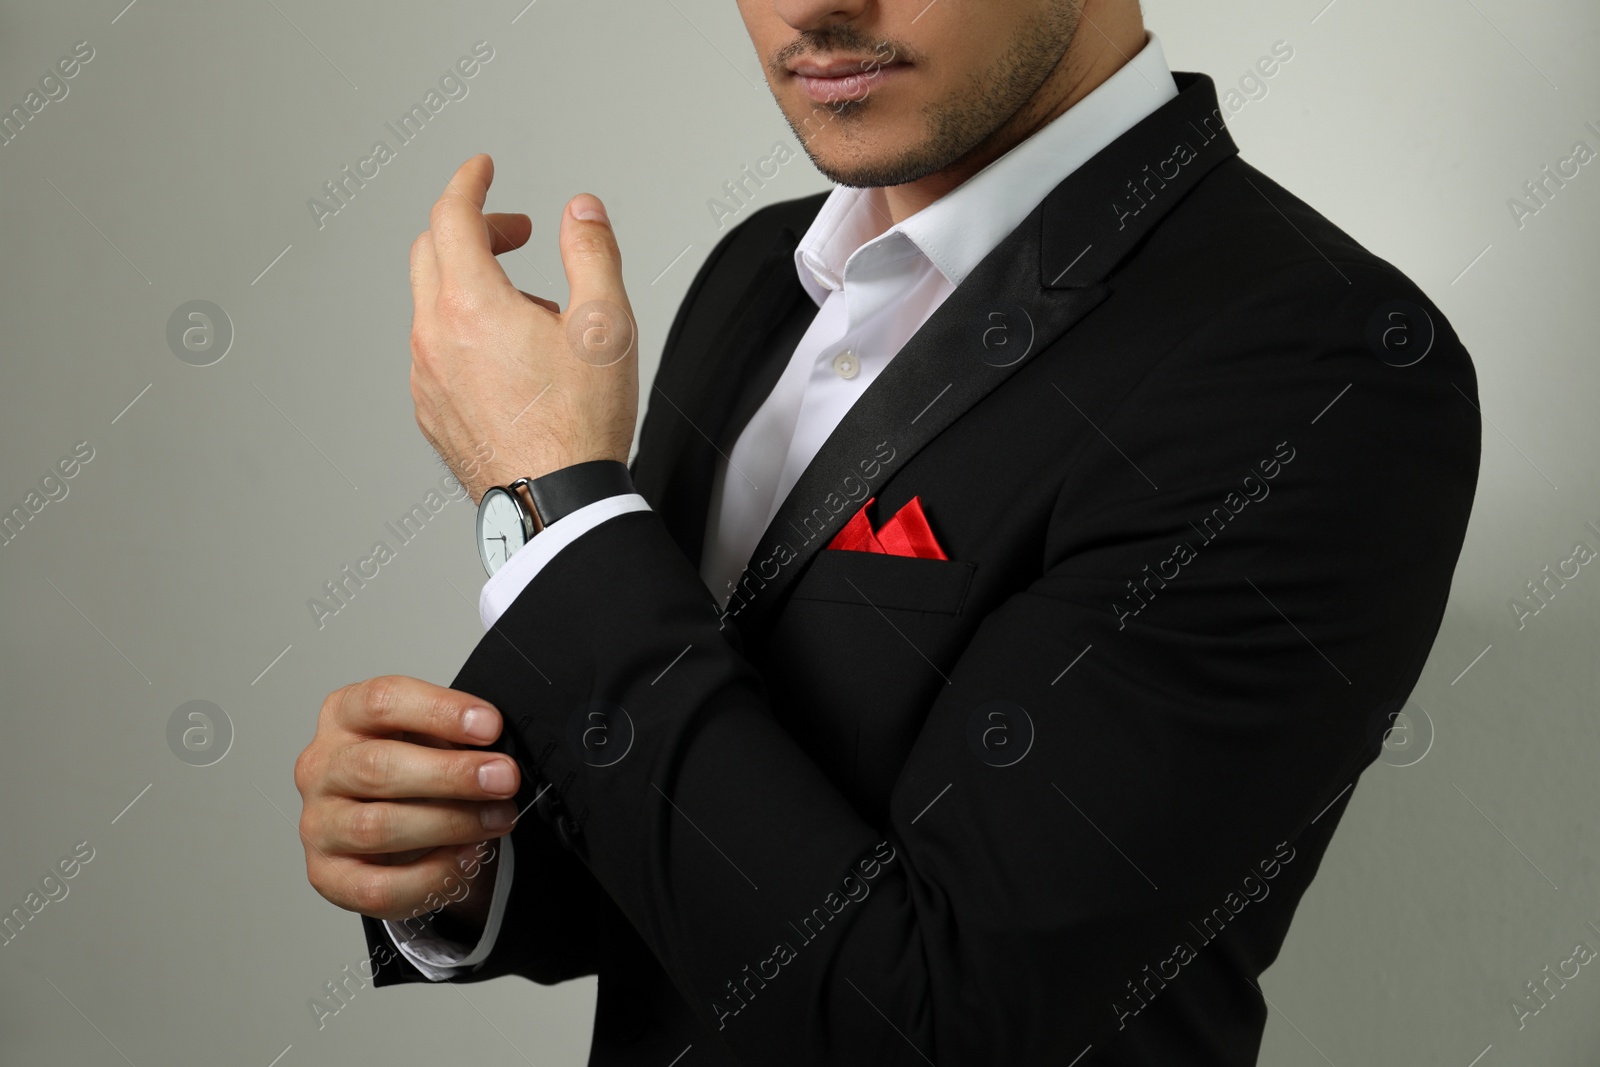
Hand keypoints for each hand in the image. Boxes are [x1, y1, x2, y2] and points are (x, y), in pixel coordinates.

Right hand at [294, 676, 521, 923]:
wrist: (393, 826)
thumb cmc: (412, 770)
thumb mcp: (432, 735)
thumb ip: (457, 736)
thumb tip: (499, 754)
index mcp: (345, 715)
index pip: (382, 701)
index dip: (439, 712)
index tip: (490, 726)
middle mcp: (322, 767)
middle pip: (377, 766)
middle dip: (451, 774)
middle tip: (503, 777)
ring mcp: (319, 823)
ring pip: (376, 827)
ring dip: (449, 824)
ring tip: (497, 818)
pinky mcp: (328, 875)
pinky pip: (377, 887)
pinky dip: (431, 875)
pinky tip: (466, 857)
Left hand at [409, 153, 639, 501]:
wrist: (556, 504)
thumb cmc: (579, 425)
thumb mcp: (606, 325)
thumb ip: (591, 253)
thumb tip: (580, 211)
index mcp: (471, 305)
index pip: (451, 215)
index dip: (469, 182)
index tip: (483, 171)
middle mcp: (434, 336)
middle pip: (430, 252)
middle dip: (471, 230)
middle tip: (515, 237)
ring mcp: (425, 377)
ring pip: (432, 304)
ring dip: (472, 287)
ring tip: (532, 316)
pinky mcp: (430, 411)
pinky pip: (434, 350)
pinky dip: (463, 331)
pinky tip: (509, 358)